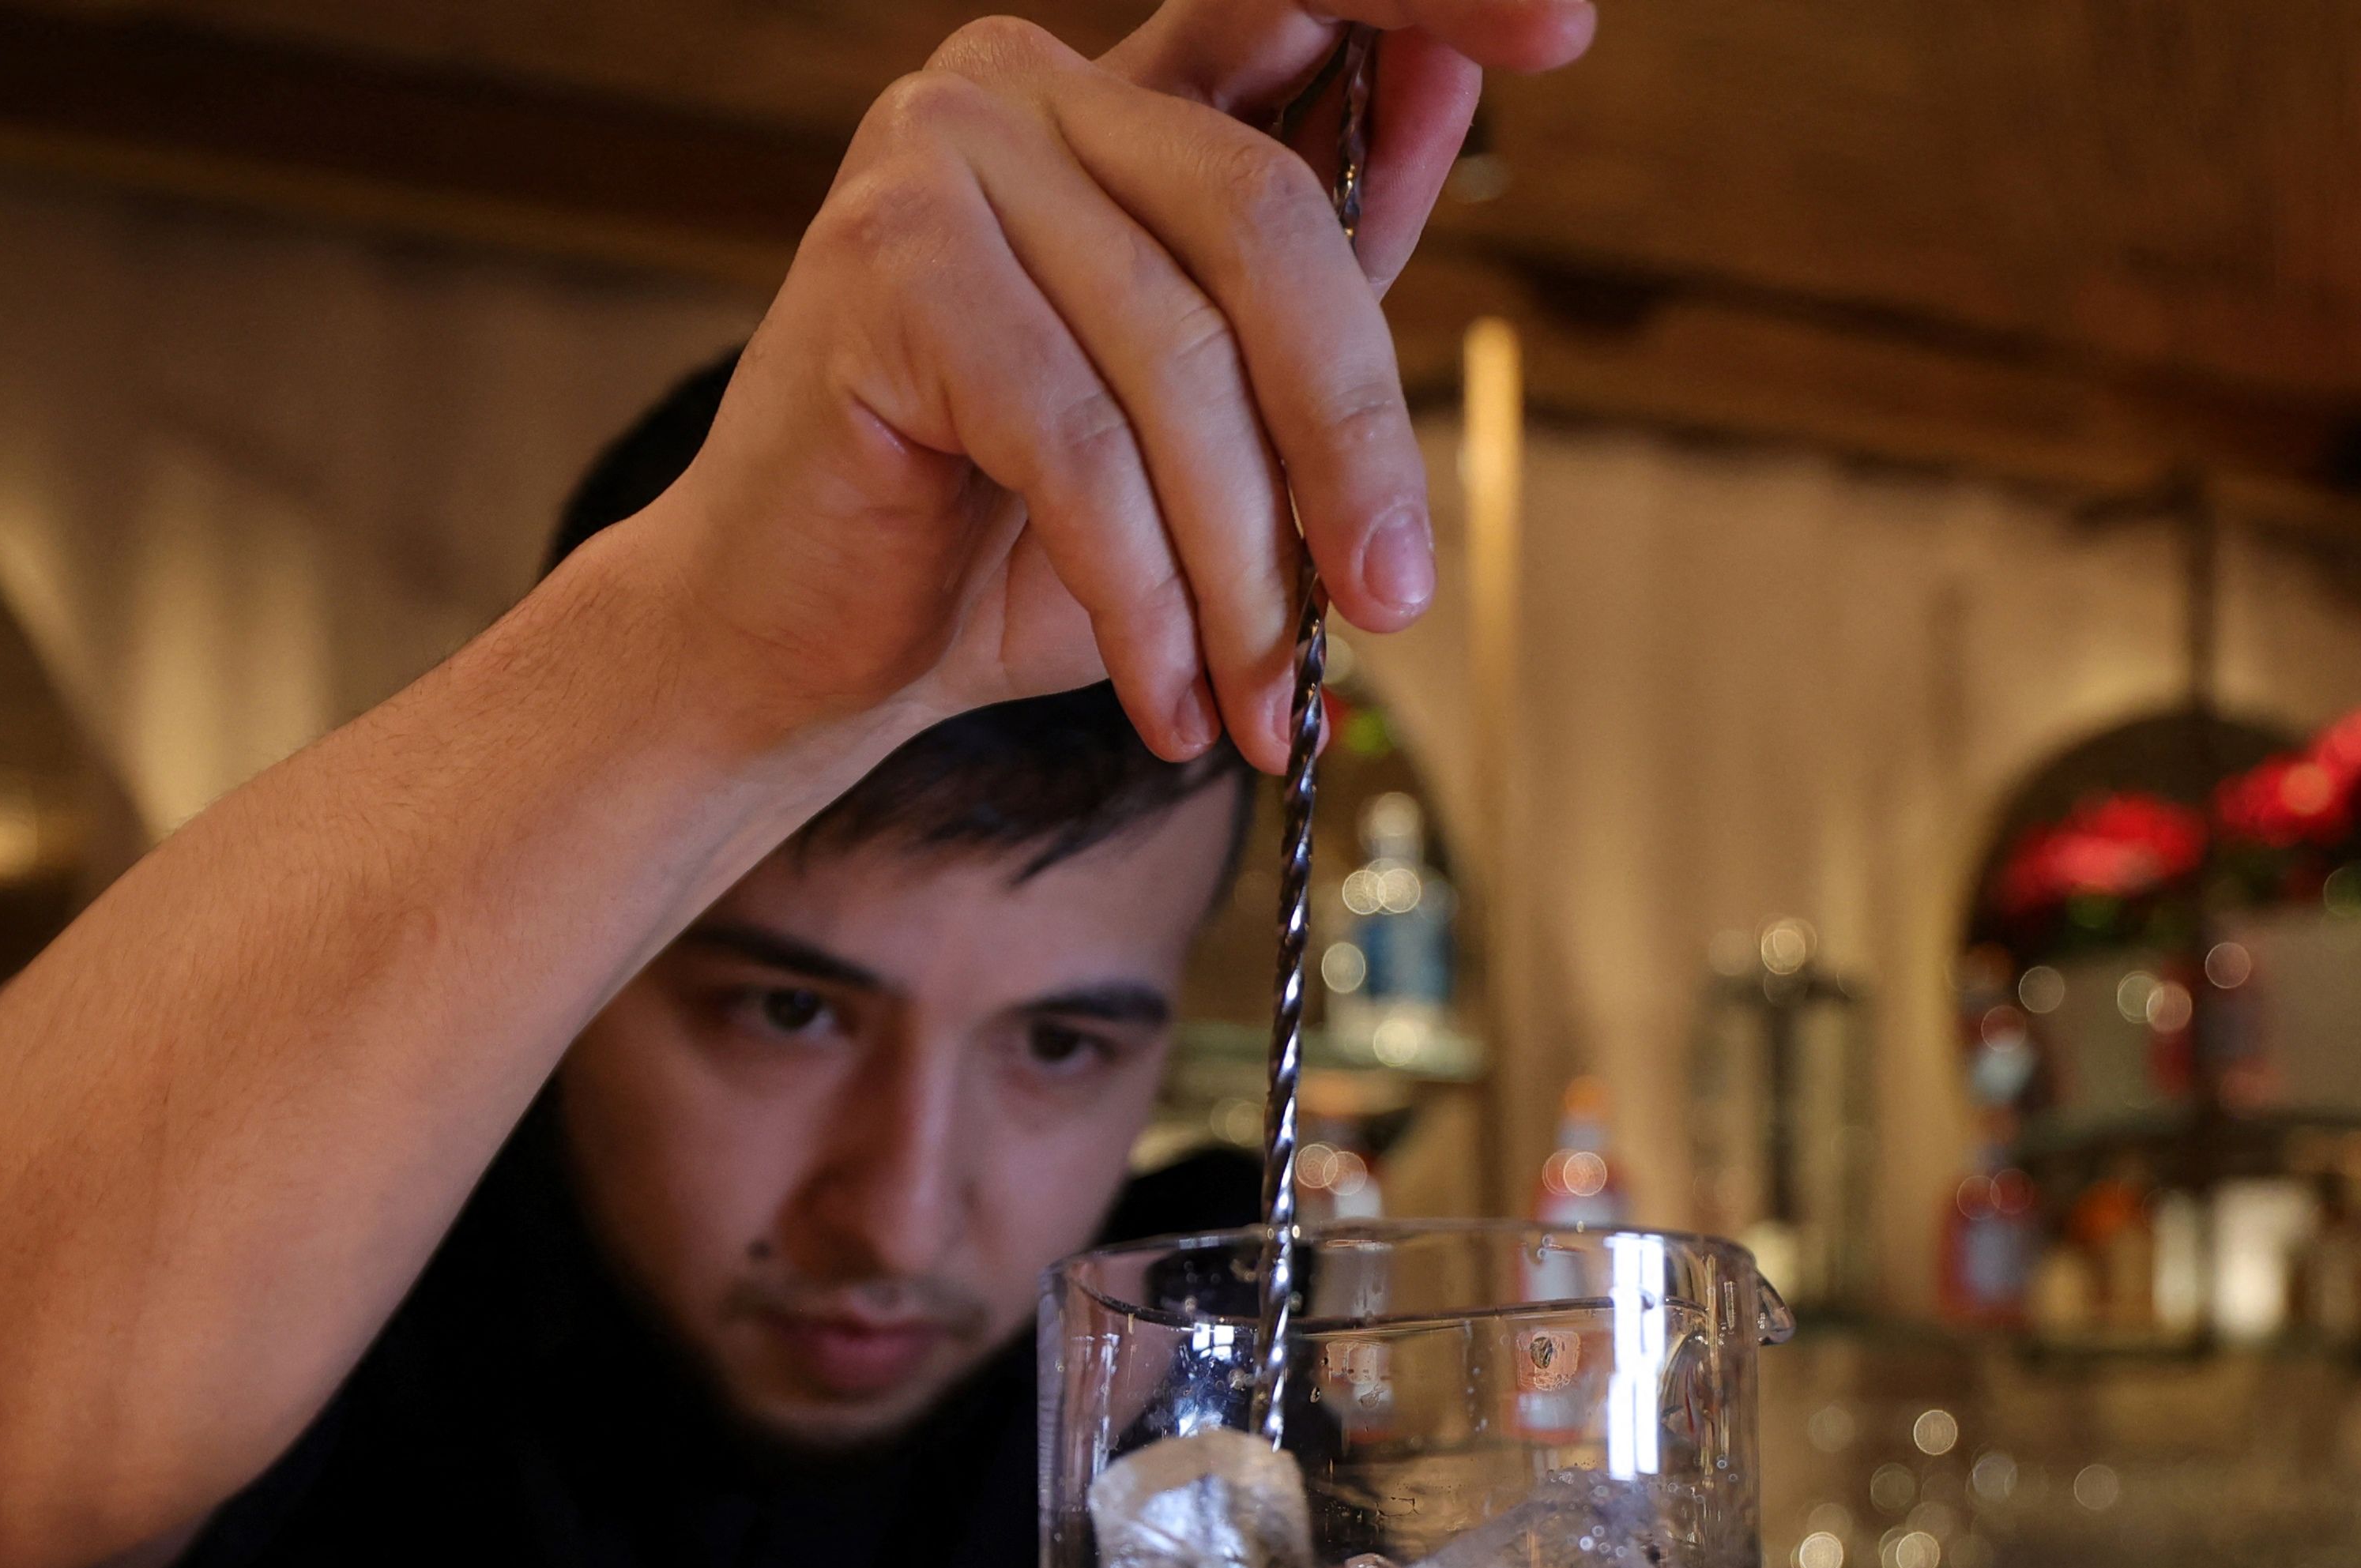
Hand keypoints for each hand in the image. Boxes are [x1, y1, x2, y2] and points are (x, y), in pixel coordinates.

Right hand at [628, 2, 1594, 775]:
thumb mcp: (1208, 424)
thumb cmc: (997, 542)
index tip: (1564, 30)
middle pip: (1268, 229)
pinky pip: (1079, 445)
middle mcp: (1019, 86)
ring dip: (1243, 568)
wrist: (797, 646)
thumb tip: (1447, 108)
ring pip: (1178, 365)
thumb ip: (1315, 282)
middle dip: (1349, 441)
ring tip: (1262, 705)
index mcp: (1111, 99)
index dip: (1432, 0)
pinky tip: (1169, 698)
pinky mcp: (883, 265)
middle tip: (1391, 602)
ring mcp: (938, 157)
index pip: (1294, 1)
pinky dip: (1143, 595)